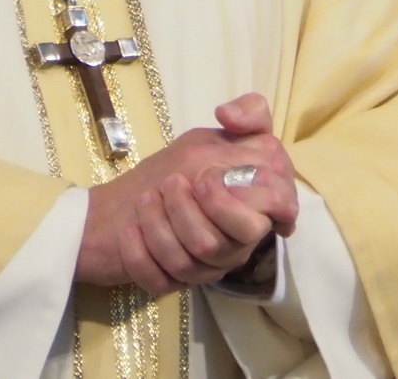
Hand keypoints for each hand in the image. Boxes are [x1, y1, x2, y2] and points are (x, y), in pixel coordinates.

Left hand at [77, 93, 299, 295]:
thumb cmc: (178, 171)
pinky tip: (129, 232)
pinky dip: (141, 256)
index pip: (275, 210)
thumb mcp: (212, 136)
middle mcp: (238, 241)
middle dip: (202, 212)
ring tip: (145, 199)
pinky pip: (161, 281)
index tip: (205, 176)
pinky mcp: (172, 283)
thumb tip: (229, 114)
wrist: (121, 209)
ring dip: (164, 227)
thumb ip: (248, 115)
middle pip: (231, 242)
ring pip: (194, 262)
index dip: (240, 198)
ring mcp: (206, 267)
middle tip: (172, 183)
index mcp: (257, 207)